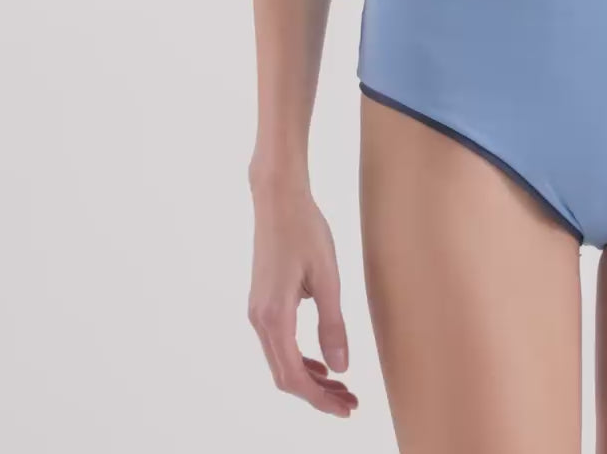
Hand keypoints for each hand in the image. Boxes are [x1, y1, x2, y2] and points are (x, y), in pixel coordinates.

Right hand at [248, 178, 358, 417]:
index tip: (346, 408)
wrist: (278, 198)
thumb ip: (333, 325)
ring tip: (341, 386)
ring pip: (280, 362)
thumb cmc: (305, 230)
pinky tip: (321, 360)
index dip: (320, 399)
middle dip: (317, 395)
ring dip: (309, 379)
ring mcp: (257, 311)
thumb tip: (341, 369)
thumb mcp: (327, 277)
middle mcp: (260, 319)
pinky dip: (300, 359)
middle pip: (285, 376)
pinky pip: (278, 344)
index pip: (295, 376)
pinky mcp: (262, 302)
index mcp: (275, 316)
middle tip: (349, 402)